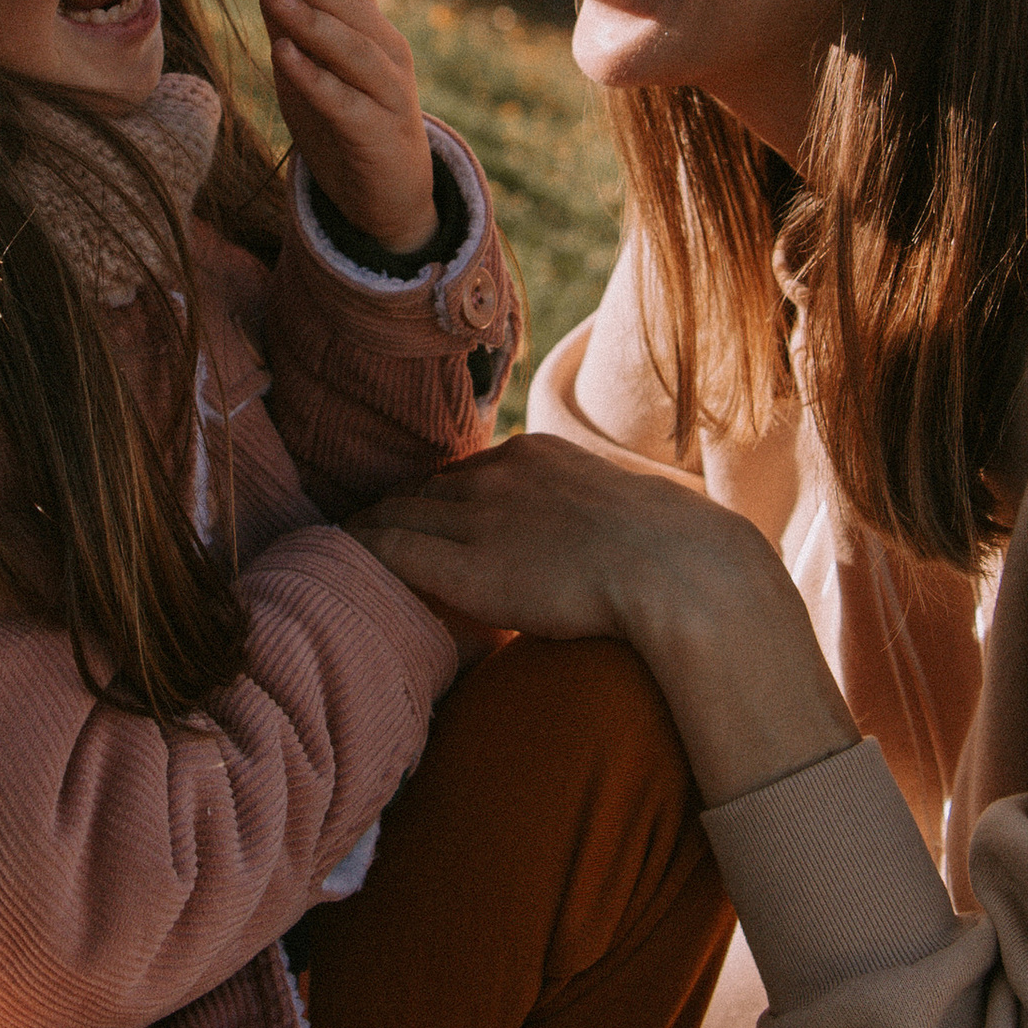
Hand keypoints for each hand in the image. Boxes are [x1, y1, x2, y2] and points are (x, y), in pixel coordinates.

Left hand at [260, 0, 437, 256]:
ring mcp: (386, 92)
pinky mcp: (376, 132)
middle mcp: (385, 52)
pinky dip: (316, 80)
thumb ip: (291, 10)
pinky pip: (344, 102)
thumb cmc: (343, 117)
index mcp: (367, 28)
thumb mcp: (310, 60)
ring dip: (312, 23)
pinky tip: (286, 58)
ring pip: (351, 51)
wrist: (386, 194)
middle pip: (350, 7)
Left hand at [353, 436, 857, 805]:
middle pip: (426, 486)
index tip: (424, 512)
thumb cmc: (683, 552)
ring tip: (348, 541)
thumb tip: (619, 527)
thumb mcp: (637, 505)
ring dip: (372, 525)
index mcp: (542, 453)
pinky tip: (342, 558)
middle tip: (365, 524)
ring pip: (399, 510)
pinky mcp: (466, 563)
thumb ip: (605, 509)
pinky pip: (391, 547)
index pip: (470, 469)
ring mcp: (481, 516)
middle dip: (396, 504)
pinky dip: (362, 549)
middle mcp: (501, 473)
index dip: (440, 494)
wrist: (685, 574)